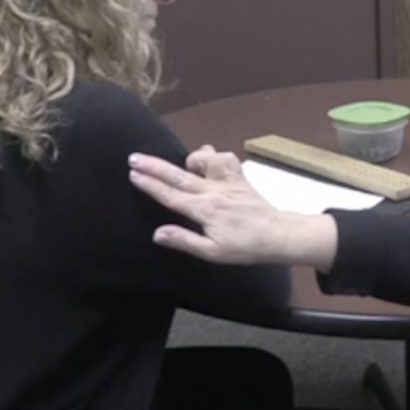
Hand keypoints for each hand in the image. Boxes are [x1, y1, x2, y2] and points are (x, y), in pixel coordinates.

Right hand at [129, 145, 280, 263]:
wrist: (276, 234)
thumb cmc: (243, 247)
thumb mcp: (212, 252)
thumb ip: (184, 240)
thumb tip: (158, 233)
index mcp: (204, 210)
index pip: (170, 195)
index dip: (150, 185)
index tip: (133, 173)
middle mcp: (213, 191)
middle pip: (178, 175)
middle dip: (154, 165)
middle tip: (134, 157)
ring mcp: (227, 181)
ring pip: (204, 158)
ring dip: (191, 160)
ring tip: (188, 170)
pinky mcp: (239, 177)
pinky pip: (224, 157)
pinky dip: (214, 158)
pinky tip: (210, 167)